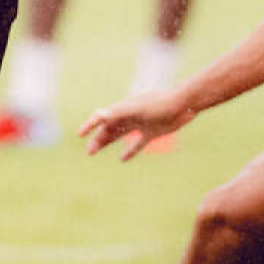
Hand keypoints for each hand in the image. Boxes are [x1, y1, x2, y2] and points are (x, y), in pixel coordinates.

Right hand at [78, 89, 195, 160]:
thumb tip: (98, 115)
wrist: (184, 104)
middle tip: (89, 152)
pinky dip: (129, 151)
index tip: (79, 134)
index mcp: (123, 109)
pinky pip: (138, 144)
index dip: (90, 125)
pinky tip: (122, 159)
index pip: (102, 117)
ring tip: (95, 152)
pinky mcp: (152, 132)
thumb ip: (117, 112)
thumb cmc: (160, 104)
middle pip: (109, 129)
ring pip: (119, 136)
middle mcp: (130, 116)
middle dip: (98, 139)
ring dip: (107, 143)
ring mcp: (140, 124)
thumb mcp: (136, 109)